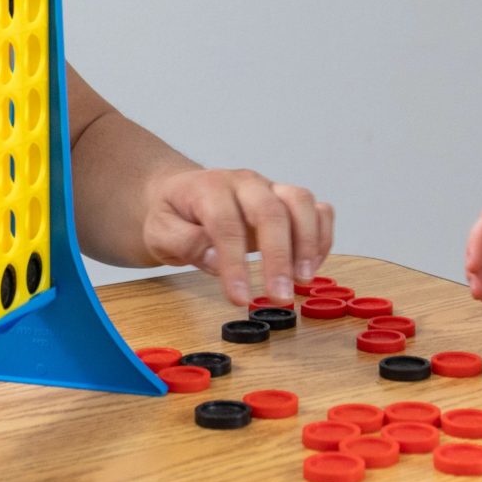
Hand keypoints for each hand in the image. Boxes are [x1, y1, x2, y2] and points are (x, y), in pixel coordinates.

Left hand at [142, 167, 333, 305]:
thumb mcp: (159, 232)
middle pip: (271, 210)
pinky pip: (317, 210)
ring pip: (302, 202)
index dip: (234, 263)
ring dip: (309, 242)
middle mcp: (245, 183)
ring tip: (304, 279)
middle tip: (280, 295)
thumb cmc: (173, 215)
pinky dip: (322, 236)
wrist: (182, 193)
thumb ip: (184, 243)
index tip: (238, 297)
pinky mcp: (287, 200)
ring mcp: (270, 188)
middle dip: (279, 256)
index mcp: (209, 188)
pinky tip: (311, 266)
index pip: (226, 224)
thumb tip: (217, 259)